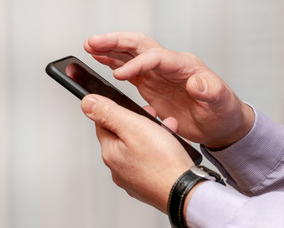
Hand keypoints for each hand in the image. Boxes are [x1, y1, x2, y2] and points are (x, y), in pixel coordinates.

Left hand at [81, 94, 193, 212]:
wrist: (185, 192)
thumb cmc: (163, 163)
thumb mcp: (134, 128)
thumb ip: (109, 113)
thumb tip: (87, 103)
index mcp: (110, 153)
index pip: (103, 123)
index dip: (117, 110)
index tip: (131, 106)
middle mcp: (118, 168)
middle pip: (123, 135)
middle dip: (139, 122)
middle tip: (153, 117)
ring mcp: (133, 178)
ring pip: (139, 147)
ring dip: (153, 135)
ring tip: (167, 131)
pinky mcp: (148, 183)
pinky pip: (150, 161)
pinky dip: (160, 151)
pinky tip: (171, 148)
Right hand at [84, 32, 253, 148]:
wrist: (220, 124)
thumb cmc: (222, 112)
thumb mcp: (221, 103)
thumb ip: (211, 91)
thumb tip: (197, 83)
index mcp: (185, 66)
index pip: (156, 57)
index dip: (137, 64)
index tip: (120, 75)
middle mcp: (170, 66)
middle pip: (140, 46)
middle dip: (116, 42)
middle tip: (93, 43)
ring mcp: (160, 75)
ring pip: (131, 55)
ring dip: (111, 50)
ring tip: (90, 47)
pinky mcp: (153, 86)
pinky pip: (131, 71)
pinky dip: (115, 65)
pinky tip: (103, 62)